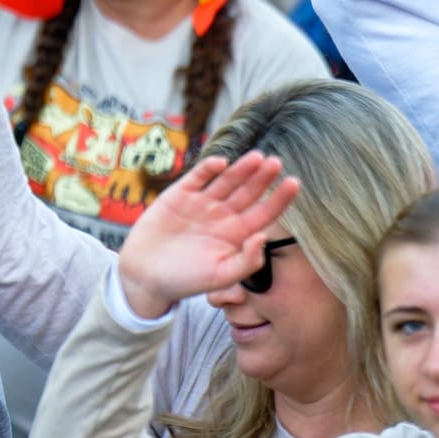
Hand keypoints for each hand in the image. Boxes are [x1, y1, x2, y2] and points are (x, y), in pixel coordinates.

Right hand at [114, 150, 299, 319]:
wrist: (145, 275)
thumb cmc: (185, 280)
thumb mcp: (220, 278)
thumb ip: (246, 262)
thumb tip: (264, 237)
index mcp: (237, 235)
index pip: (264, 213)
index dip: (279, 199)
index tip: (294, 183)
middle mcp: (223, 216)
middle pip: (248, 192)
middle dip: (262, 178)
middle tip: (276, 163)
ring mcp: (201, 203)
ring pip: (226, 181)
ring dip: (241, 169)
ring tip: (257, 157)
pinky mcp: (179, 195)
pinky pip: (197, 177)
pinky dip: (208, 169)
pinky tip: (221, 162)